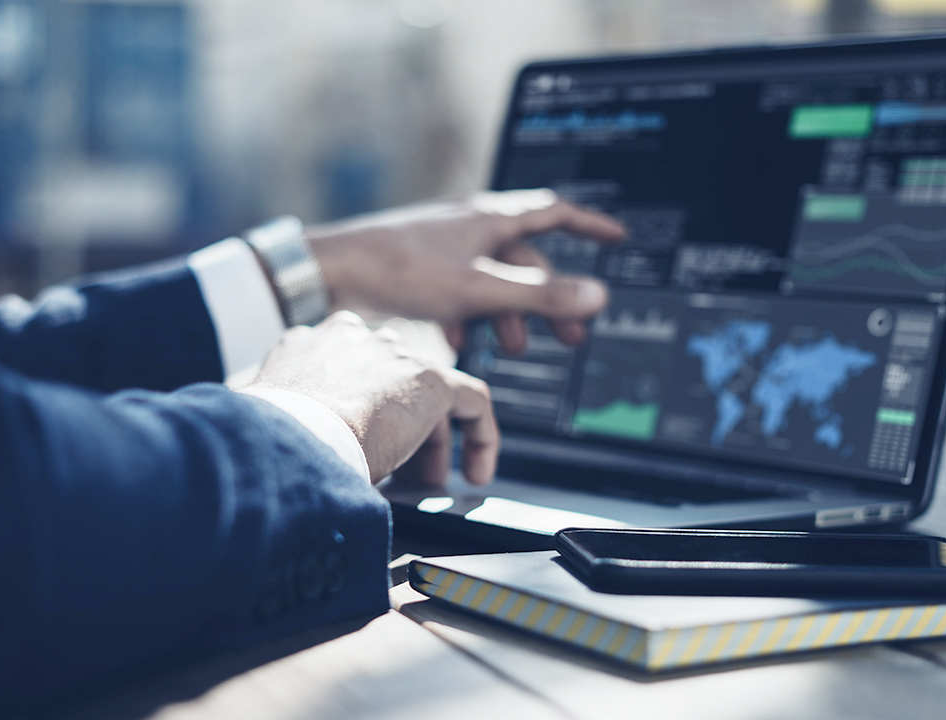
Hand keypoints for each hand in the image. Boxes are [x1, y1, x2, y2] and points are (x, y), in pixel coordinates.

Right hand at [243, 311, 498, 485]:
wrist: (293, 440)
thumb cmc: (272, 443)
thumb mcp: (275, 426)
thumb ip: (291, 427)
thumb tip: (286, 462)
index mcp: (307, 346)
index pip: (347, 374)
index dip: (359, 414)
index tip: (362, 448)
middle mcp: (353, 339)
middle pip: (389, 383)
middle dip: (398, 430)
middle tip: (399, 473)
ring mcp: (393, 353)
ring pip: (426, 395)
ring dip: (433, 441)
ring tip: (430, 482)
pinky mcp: (429, 378)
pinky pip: (471, 401)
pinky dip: (480, 436)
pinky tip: (476, 471)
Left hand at [306, 189, 625, 352]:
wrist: (329, 274)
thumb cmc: (398, 271)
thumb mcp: (479, 289)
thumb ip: (539, 296)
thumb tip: (597, 297)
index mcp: (489, 220)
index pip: (554, 213)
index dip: (590, 225)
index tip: (616, 239)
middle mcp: (468, 227)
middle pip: (525, 260)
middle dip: (549, 298)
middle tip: (569, 336)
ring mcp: (442, 247)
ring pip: (490, 280)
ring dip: (507, 313)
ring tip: (512, 346)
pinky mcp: (417, 270)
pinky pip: (456, 291)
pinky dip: (467, 316)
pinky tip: (459, 341)